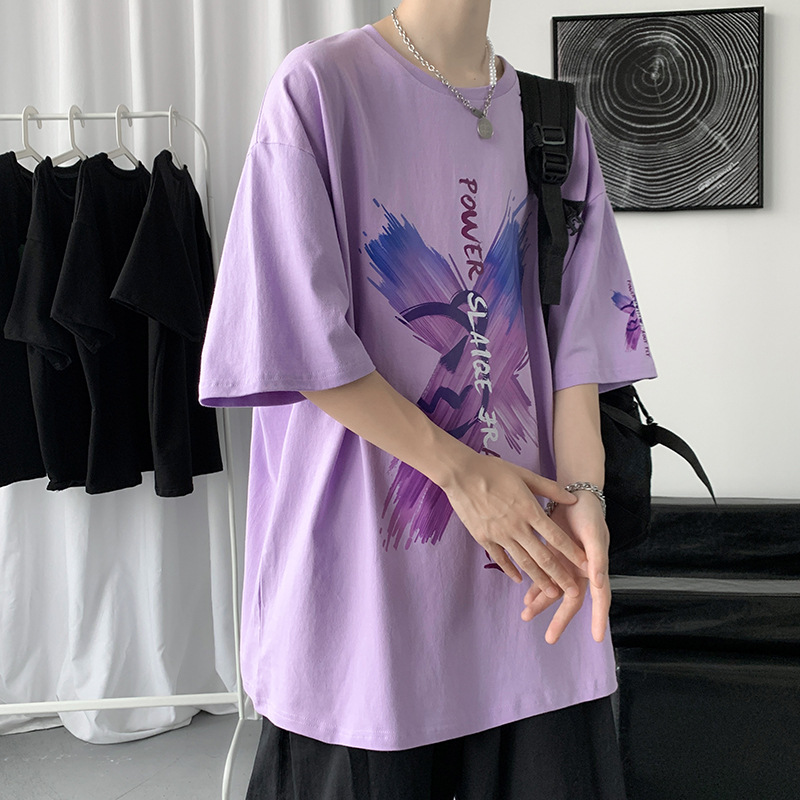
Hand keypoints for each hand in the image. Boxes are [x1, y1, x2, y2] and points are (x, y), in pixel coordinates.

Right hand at [441, 450, 587, 598]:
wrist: (461, 474)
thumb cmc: (493, 470)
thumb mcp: (525, 475)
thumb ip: (550, 489)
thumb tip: (573, 499)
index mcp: (529, 510)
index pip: (556, 537)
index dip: (572, 553)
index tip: (585, 565)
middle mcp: (517, 526)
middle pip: (543, 556)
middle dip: (560, 575)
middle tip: (573, 591)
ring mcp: (500, 534)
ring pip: (524, 562)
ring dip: (540, 579)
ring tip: (552, 593)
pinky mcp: (484, 538)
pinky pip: (500, 559)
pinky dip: (511, 570)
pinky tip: (519, 579)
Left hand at [520, 490, 610, 643]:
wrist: (574, 494)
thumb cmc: (588, 514)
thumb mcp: (594, 534)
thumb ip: (597, 558)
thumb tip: (598, 583)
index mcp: (596, 568)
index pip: (600, 599)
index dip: (599, 618)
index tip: (597, 638)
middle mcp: (582, 570)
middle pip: (572, 601)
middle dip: (560, 619)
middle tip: (549, 638)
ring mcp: (567, 564)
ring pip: (555, 590)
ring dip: (542, 603)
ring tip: (526, 615)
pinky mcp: (553, 555)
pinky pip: (544, 576)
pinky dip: (535, 586)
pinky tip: (525, 597)